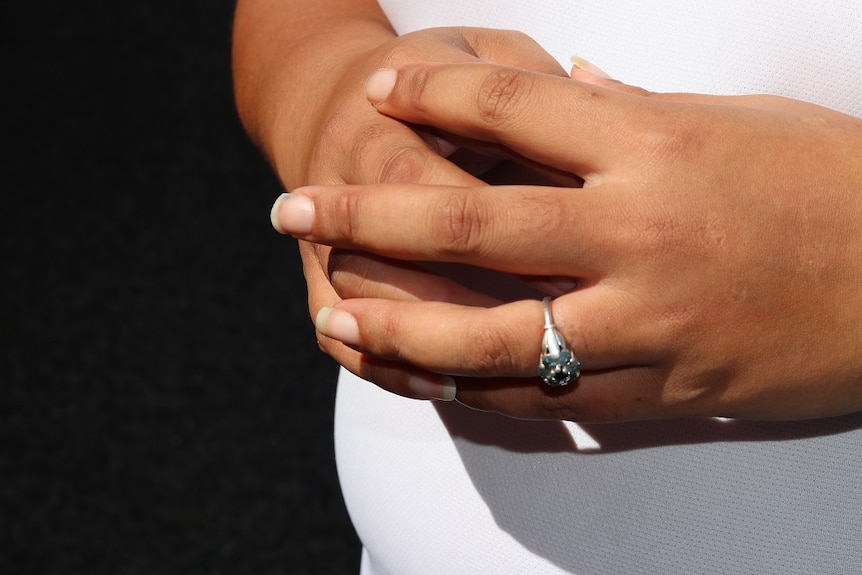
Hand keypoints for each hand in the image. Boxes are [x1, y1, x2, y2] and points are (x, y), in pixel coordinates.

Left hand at [272, 61, 861, 420]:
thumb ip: (638, 111)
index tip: (384, 86)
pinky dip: (475, 386)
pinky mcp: (659, 389)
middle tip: (293, 208)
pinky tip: (423, 375)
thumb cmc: (835, 187)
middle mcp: (636, 230)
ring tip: (334, 313)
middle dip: (367, 210)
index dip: (433, 91)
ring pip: (490, 332)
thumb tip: (576, 82)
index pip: (513, 101)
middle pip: (468, 218)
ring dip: (399, 323)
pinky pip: (545, 397)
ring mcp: (644, 320)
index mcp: (655, 143)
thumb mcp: (736, 121)